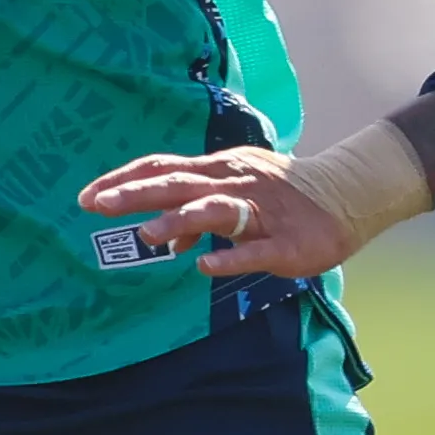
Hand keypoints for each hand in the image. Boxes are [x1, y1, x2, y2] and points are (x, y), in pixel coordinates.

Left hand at [79, 143, 357, 279]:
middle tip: (97, 204)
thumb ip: (196, 212)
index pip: (163, 167)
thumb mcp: (236, 194)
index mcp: (219, 170)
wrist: (347, 195)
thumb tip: (162, 235)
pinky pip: (256, 250)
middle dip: (136, 194)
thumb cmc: (283, 195)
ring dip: (180, 221)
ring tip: (148, 235)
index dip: (124, 179)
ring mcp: (262, 212)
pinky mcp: (287, 242)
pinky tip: (206, 267)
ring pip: (216, 210)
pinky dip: (230, 258)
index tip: (88, 195)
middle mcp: (236, 183)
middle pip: (179, 184)